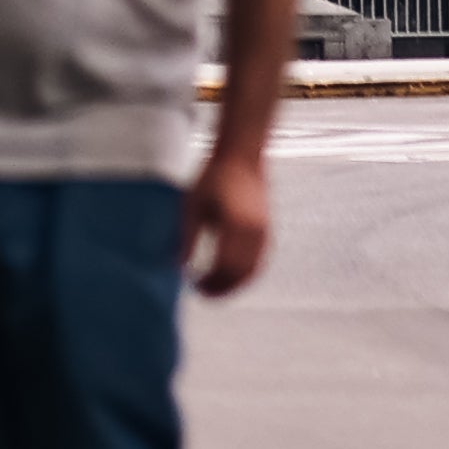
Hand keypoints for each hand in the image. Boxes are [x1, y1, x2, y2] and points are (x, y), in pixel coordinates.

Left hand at [182, 145, 271, 299]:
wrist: (241, 156)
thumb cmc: (214, 177)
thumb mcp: (193, 206)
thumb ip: (188, 237)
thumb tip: (181, 267)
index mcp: (235, 225)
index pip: (225, 267)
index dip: (211, 282)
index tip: (195, 287)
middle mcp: (254, 232)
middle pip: (241, 274)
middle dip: (222, 288)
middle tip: (203, 292)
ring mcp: (264, 232)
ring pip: (253, 271)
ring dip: (235, 283)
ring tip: (216, 287)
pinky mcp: (268, 230)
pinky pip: (260, 261)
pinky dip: (246, 274)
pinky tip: (230, 275)